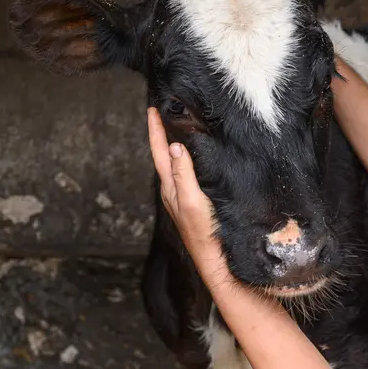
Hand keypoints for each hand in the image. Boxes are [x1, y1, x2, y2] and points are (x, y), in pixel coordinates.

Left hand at [146, 107, 229, 283]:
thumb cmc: (203, 232)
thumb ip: (182, 174)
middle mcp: (173, 190)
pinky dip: (187, 159)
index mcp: (169, 187)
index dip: (155, 131)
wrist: (215, 259)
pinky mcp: (195, 202)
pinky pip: (187, 174)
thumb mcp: (191, 201)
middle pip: (164, 156)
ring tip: (177, 128)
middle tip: (164, 112)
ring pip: (175, 164)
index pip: (159, 152)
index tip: (152, 109)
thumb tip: (174, 147)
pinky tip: (196, 158)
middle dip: (162, 134)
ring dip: (174, 145)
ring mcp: (183, 197)